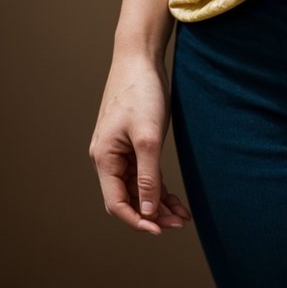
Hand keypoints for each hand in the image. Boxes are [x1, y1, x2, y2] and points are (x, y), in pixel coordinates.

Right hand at [89, 53, 191, 235]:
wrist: (140, 57)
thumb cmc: (141, 92)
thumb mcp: (148, 137)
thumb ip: (148, 176)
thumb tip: (148, 212)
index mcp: (104, 158)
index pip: (116, 203)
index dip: (137, 220)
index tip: (160, 231)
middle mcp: (107, 158)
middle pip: (127, 198)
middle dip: (151, 214)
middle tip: (179, 223)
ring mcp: (119, 150)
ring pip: (137, 187)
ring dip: (157, 203)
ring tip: (182, 216)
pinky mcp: (132, 142)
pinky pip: (143, 172)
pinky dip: (158, 186)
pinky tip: (175, 198)